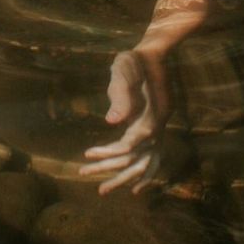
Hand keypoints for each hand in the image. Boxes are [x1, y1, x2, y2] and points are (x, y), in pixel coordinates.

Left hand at [79, 49, 170, 194]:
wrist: (153, 54)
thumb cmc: (134, 60)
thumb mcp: (124, 69)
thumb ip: (121, 94)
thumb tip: (112, 121)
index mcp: (153, 114)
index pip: (131, 145)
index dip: (110, 152)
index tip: (88, 154)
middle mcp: (159, 126)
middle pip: (137, 160)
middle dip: (111, 171)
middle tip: (83, 173)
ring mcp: (161, 129)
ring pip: (146, 165)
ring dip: (124, 178)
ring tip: (103, 189)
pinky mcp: (157, 129)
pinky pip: (152, 159)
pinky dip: (143, 175)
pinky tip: (133, 186)